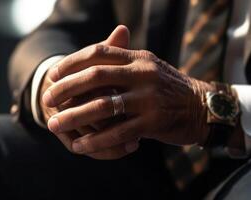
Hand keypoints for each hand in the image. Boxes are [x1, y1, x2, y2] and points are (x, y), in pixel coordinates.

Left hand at [42, 37, 215, 158]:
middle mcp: (143, 73)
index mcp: (140, 58)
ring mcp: (149, 98)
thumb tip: (92, 63)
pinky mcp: (154, 122)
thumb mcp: (151, 68)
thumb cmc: (171, 88)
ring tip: (54, 124)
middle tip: (48, 99)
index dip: (73, 62)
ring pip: (102, 106)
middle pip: (95, 76)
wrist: (203, 106)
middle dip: (66, 88)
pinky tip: (80, 145)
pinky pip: (117, 132)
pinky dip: (96, 140)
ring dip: (74, 116)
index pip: (99, 51)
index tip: (54, 74)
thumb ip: (126, 63)